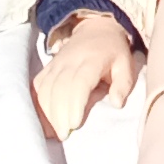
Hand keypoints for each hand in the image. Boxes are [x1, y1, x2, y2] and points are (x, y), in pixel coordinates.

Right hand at [31, 8, 139, 137]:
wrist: (95, 28)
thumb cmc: (113, 52)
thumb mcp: (126, 64)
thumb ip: (123, 84)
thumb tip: (117, 103)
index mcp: (91, 60)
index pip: (79, 82)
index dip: (75, 104)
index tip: (75, 124)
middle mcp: (70, 61)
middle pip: (59, 89)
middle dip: (59, 114)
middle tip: (63, 135)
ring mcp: (56, 63)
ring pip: (46, 88)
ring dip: (47, 111)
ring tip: (52, 132)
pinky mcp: (48, 67)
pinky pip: (38, 85)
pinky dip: (37, 102)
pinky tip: (40, 118)